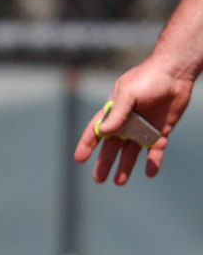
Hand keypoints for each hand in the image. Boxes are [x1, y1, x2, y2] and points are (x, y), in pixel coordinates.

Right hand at [75, 57, 195, 184]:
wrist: (175, 73)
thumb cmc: (147, 78)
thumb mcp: (128, 94)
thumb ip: (117, 113)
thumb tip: (104, 132)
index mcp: (113, 112)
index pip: (96, 131)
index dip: (87, 145)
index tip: (79, 159)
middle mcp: (127, 122)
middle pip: (113, 147)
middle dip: (105, 163)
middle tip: (98, 179)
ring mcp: (144, 127)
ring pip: (132, 152)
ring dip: (126, 166)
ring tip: (119, 182)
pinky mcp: (161, 130)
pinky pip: (156, 150)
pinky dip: (153, 162)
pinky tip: (150, 173)